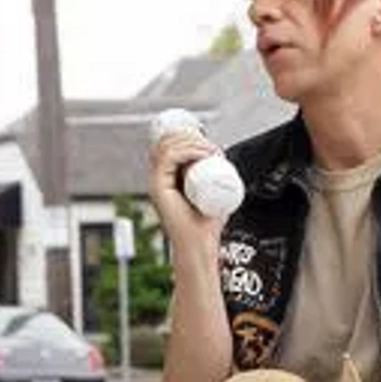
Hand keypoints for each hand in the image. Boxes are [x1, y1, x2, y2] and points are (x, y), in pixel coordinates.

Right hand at [147, 132, 227, 251]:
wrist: (200, 245)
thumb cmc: (206, 225)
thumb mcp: (213, 195)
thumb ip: (215, 181)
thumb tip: (225, 162)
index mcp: (166, 176)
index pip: (169, 145)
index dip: (187, 136)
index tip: (210, 142)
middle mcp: (157, 177)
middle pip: (167, 142)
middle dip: (191, 137)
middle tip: (214, 147)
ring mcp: (155, 181)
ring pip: (167, 147)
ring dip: (192, 142)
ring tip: (212, 151)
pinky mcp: (158, 187)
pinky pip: (166, 159)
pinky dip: (185, 151)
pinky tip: (201, 154)